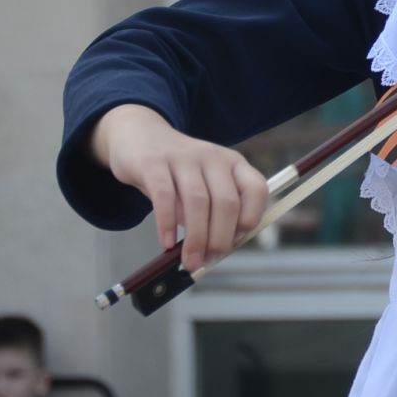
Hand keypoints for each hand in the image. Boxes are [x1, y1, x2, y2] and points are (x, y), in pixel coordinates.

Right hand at [93, 104, 269, 270]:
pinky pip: (165, 196)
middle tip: (208, 261)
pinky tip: (167, 242)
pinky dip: (168, 223)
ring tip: (189, 261)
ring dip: (196, 238)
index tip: (234, 242)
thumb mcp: (203, 184)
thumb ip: (212, 212)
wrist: (139, 136)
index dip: (250, 219)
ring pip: (198, 201)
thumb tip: (214, 252)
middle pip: (227, 202)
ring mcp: (184, 157)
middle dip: (220, 238)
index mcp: (233, 163)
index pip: (256, 190)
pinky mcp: (154, 162)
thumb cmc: (176, 172)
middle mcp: (213, 157)